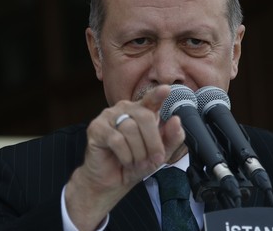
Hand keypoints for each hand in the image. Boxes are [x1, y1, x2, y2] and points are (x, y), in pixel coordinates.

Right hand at [65, 84, 185, 230]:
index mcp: (141, 112)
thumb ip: (171, 138)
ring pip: (130, 128)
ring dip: (138, 152)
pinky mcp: (96, 128)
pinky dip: (125, 155)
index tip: (166, 90)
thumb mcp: (159, 154)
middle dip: (153, 141)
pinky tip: (125, 161)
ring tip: (135, 162)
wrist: (110, 183)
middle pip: (145, 116)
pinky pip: (116, 139)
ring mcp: (108, 116)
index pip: (151, 99)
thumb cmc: (134, 164)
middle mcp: (124, 110)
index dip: (158, 94)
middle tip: (154, 158)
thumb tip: (176, 120)